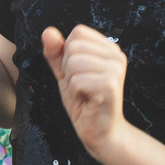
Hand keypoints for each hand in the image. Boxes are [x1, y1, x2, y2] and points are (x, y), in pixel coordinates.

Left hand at [44, 26, 128, 157]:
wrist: (100, 133)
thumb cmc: (83, 101)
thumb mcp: (65, 73)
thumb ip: (55, 53)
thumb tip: (47, 31)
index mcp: (109, 48)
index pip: (77, 33)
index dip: (68, 54)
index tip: (80, 74)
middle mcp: (116, 55)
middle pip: (73, 46)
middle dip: (69, 69)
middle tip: (82, 86)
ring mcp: (116, 69)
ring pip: (73, 62)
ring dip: (72, 82)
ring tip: (85, 93)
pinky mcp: (110, 86)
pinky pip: (76, 81)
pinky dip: (76, 93)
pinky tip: (88, 101)